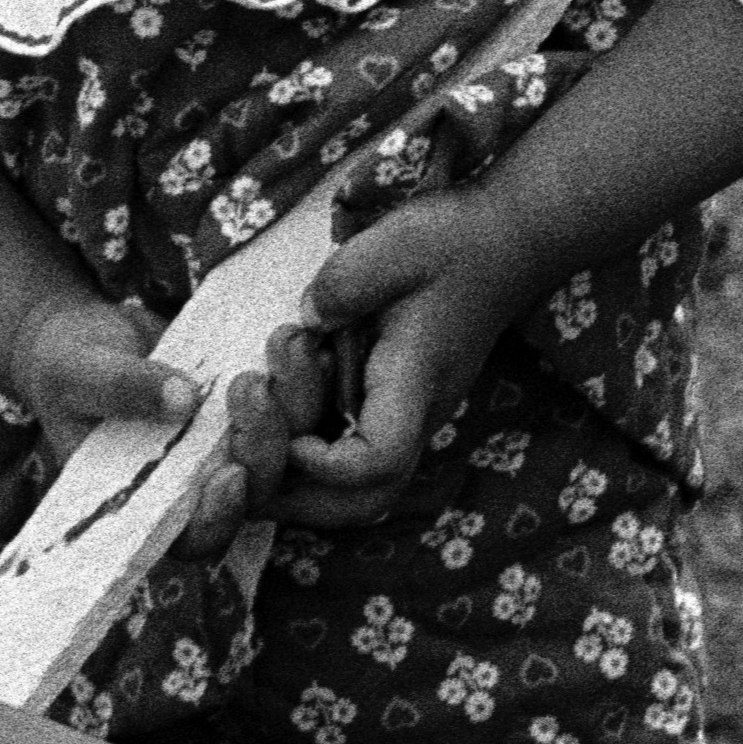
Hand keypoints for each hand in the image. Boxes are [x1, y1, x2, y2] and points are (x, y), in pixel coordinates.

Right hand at [3, 286, 327, 561]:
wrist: (88, 334)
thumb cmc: (67, 366)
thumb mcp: (79, 373)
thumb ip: (123, 389)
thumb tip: (182, 399)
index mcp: (151, 502)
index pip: (195, 537)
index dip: (221, 518)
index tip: (231, 474)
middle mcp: (201, 485)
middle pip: (257, 490)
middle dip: (265, 442)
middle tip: (253, 383)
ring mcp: (232, 448)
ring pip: (289, 449)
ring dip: (297, 403)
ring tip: (287, 343)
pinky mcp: (256, 412)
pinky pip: (296, 407)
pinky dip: (306, 379)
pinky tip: (309, 342)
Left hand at [279, 185, 521, 530]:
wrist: (503, 242)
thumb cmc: (452, 241)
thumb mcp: (396, 244)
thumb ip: (344, 284)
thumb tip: (303, 322)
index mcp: (416, 381)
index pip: (378, 460)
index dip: (326, 465)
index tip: (292, 432)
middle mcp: (416, 415)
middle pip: (364, 502)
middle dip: (297, 500)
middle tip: (239, 463)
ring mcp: (407, 418)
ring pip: (356, 491)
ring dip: (295, 481)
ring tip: (249, 427)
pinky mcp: (394, 409)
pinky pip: (351, 459)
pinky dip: (305, 455)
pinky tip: (271, 408)